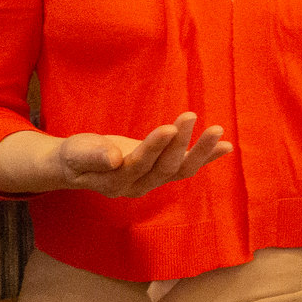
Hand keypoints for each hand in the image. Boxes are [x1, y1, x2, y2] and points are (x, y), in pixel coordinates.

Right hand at [53, 113, 231, 198]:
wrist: (77, 166)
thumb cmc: (75, 156)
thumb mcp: (76, 153)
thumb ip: (93, 156)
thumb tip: (114, 159)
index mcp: (116, 182)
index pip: (139, 164)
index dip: (155, 147)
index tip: (169, 127)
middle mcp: (138, 186)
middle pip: (165, 168)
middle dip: (180, 143)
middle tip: (190, 115)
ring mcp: (152, 180)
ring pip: (181, 169)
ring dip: (200, 150)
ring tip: (217, 131)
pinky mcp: (162, 171)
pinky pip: (187, 166)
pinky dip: (207, 156)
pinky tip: (226, 146)